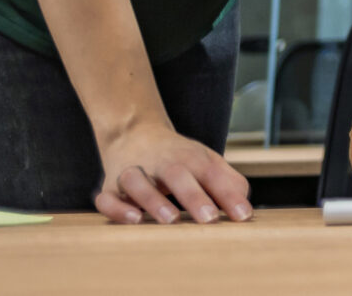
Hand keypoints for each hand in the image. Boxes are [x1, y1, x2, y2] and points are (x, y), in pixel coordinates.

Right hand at [94, 120, 251, 223]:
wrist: (134, 132)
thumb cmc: (179, 157)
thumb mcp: (207, 162)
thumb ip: (229, 182)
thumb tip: (244, 208)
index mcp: (189, 157)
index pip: (211, 173)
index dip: (227, 194)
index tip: (242, 216)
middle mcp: (160, 162)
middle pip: (176, 174)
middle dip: (194, 196)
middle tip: (210, 218)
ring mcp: (133, 173)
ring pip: (138, 182)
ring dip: (153, 200)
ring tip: (171, 219)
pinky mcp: (109, 187)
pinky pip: (107, 197)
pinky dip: (117, 208)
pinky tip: (133, 219)